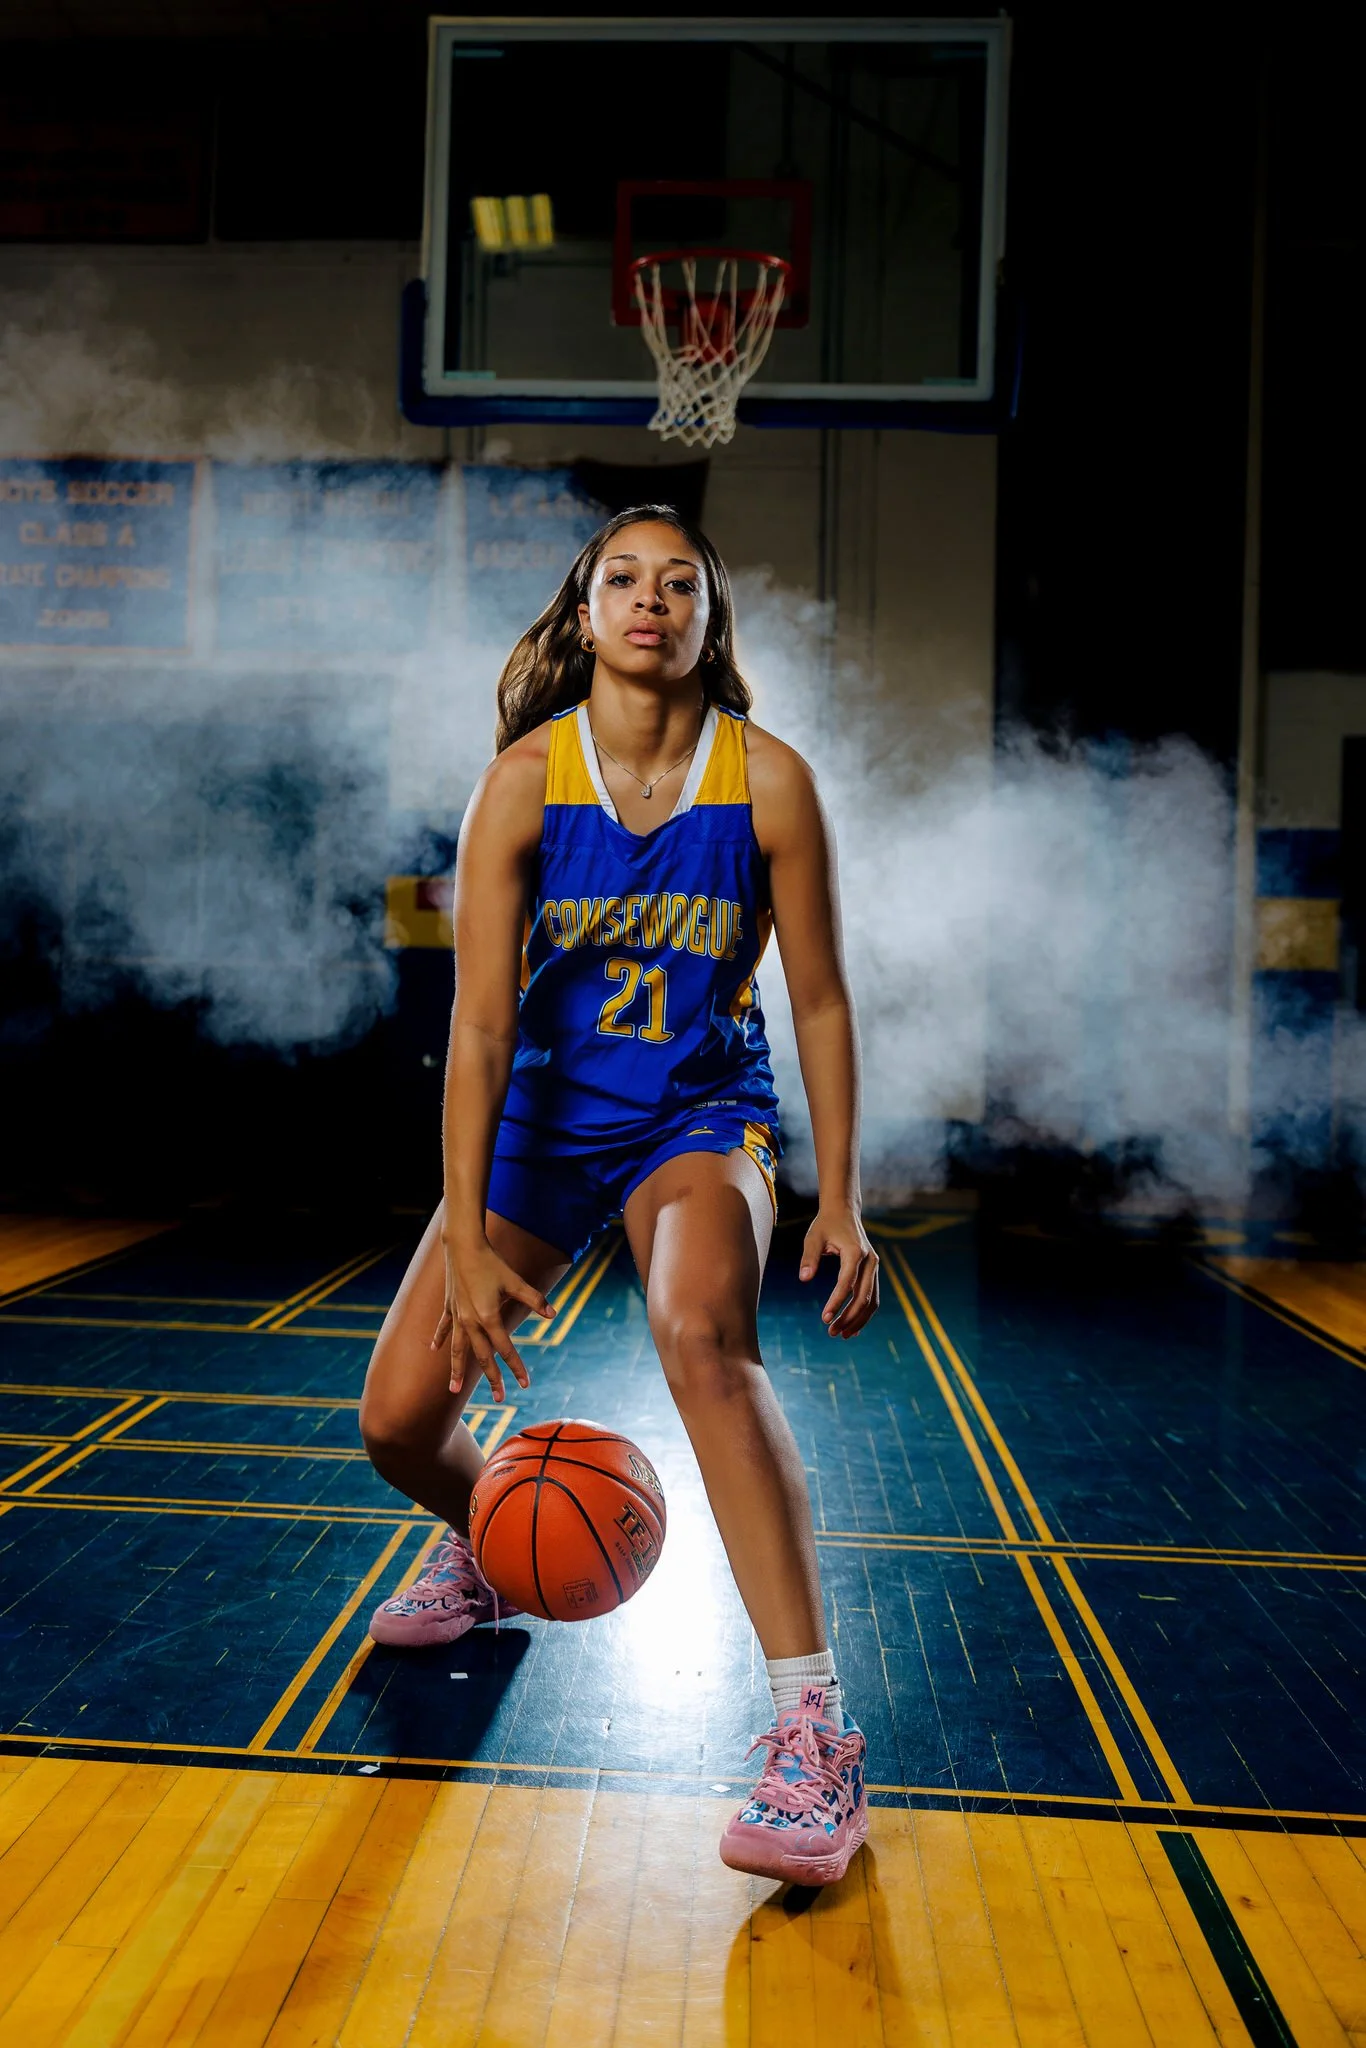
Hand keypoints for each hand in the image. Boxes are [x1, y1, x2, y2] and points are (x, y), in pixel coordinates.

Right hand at [431, 1237, 554, 1400]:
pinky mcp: (449, 1307)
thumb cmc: (492, 1263)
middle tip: (500, 1399)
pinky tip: (433, 1351)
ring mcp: (457, 1316)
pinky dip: (439, 1339)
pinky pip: (444, 1328)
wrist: (463, 1246)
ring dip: (456, 1370)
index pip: (506, 1349)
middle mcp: (471, 1321)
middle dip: (492, 1378)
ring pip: (458, 1349)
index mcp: (489, 1317)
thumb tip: (553, 1314)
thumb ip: (534, 1299)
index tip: (524, 1384)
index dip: (516, 1367)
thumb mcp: (516, 1281)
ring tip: (453, 1390)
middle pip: (482, 1356)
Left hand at [799, 1207, 878, 1338]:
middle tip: (832, 1332)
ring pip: (871, 1300)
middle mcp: (870, 1261)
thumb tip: (804, 1279)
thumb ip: (809, 1258)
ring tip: (841, 1334)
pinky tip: (851, 1326)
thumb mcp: (813, 1238)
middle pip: (863, 1296)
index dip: (836, 1302)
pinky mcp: (873, 1271)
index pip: (847, 1283)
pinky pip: (872, 1296)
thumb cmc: (826, 1224)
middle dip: (849, 1317)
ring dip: (858, 1319)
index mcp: (856, 1253)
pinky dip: (864, 1312)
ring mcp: (874, 1267)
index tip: (825, 1318)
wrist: (844, 1211)